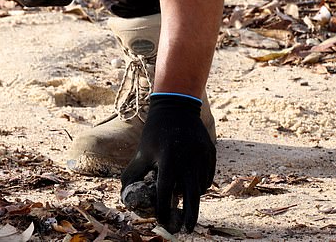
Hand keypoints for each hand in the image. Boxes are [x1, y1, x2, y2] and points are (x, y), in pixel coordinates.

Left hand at [120, 94, 215, 232]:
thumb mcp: (142, 151)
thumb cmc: (155, 131)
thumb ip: (133, 173)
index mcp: (168, 161)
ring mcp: (202, 157)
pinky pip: (207, 176)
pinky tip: (191, 182)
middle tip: (185, 230)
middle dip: (189, 216)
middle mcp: (187, 161)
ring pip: (200, 187)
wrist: (176, 107)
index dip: (162, 209)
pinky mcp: (211, 154)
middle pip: (191, 197)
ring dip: (193, 197)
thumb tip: (125, 193)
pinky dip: (200, 184)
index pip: (165, 193)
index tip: (161, 220)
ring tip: (184, 199)